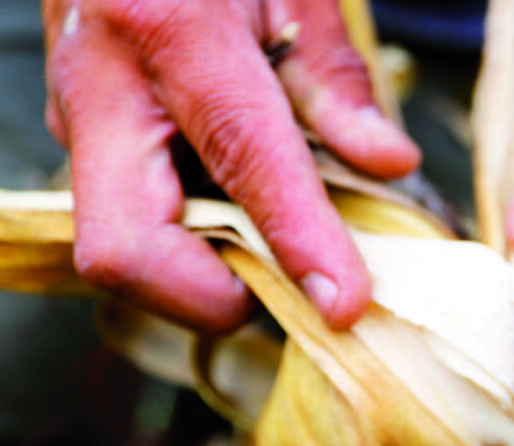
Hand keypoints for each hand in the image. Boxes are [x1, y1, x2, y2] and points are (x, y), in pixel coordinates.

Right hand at [43, 0, 419, 332]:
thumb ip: (337, 82)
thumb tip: (388, 164)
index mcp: (168, 24)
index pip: (238, 154)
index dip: (295, 238)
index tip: (344, 303)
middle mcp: (99, 85)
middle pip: (126, 250)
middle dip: (214, 295)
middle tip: (292, 281)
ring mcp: (76, 121)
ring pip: (124, 253)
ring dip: (208, 272)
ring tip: (274, 236)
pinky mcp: (79, 146)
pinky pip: (133, 224)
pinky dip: (195, 241)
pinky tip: (238, 207)